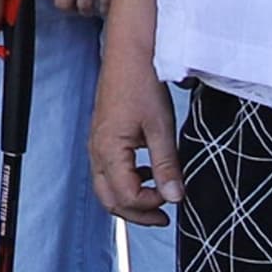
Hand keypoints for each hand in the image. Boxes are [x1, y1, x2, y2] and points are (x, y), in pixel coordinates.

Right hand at [89, 64, 178, 226]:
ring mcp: (98, 145)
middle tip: (163, 218)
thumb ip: (166, 165)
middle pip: (110, 199)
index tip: (173, 198)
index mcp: (109, 150)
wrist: (129, 54)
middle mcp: (97, 151)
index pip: (125, 196)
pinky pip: (109, 172)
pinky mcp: (103, 139)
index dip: (150, 204)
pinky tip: (149, 174)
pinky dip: (128, 181)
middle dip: (136, 214)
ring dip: (132, 199)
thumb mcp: (161, 127)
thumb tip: (174, 196)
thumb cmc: (141, 82)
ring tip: (159, 198)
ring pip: (108, 188)